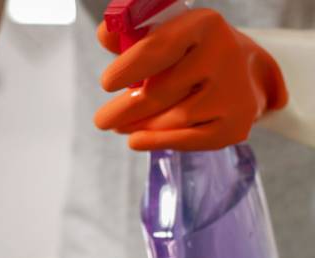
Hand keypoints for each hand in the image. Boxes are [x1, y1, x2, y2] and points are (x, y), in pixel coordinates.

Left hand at [94, 9, 287, 150]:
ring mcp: (233, 92)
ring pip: (172, 119)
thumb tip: (106, 36)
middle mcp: (223, 56)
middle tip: (102, 120)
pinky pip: (189, 140)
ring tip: (121, 126)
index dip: (128, 68)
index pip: (158, 48)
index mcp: (202, 26)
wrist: (243, 72)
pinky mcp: (235, 124)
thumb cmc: (191, 53)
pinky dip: (158, 142)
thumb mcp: (166, 33)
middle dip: (125, 110)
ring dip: (139, 126)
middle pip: (161, 92)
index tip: (106, 84)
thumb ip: (131, 35)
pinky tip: (136, 140)